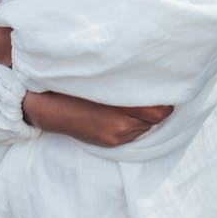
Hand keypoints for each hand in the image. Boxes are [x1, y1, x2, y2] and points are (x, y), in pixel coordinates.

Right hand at [23, 90, 172, 146]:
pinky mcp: (109, 142)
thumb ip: (124, 81)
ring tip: (144, 97)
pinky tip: (131, 109)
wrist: (47, 110)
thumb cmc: (72, 87)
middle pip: (155, 120)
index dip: (167, 99)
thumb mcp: (99, 79)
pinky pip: (134, 134)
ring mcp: (115, 137)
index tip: (169, 84)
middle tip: (160, 87)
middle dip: (159, 105)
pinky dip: (137, 122)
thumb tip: (147, 74)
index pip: (158, 111)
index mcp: (119, 109)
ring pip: (145, 127)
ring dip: (148, 115)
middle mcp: (120, 128)